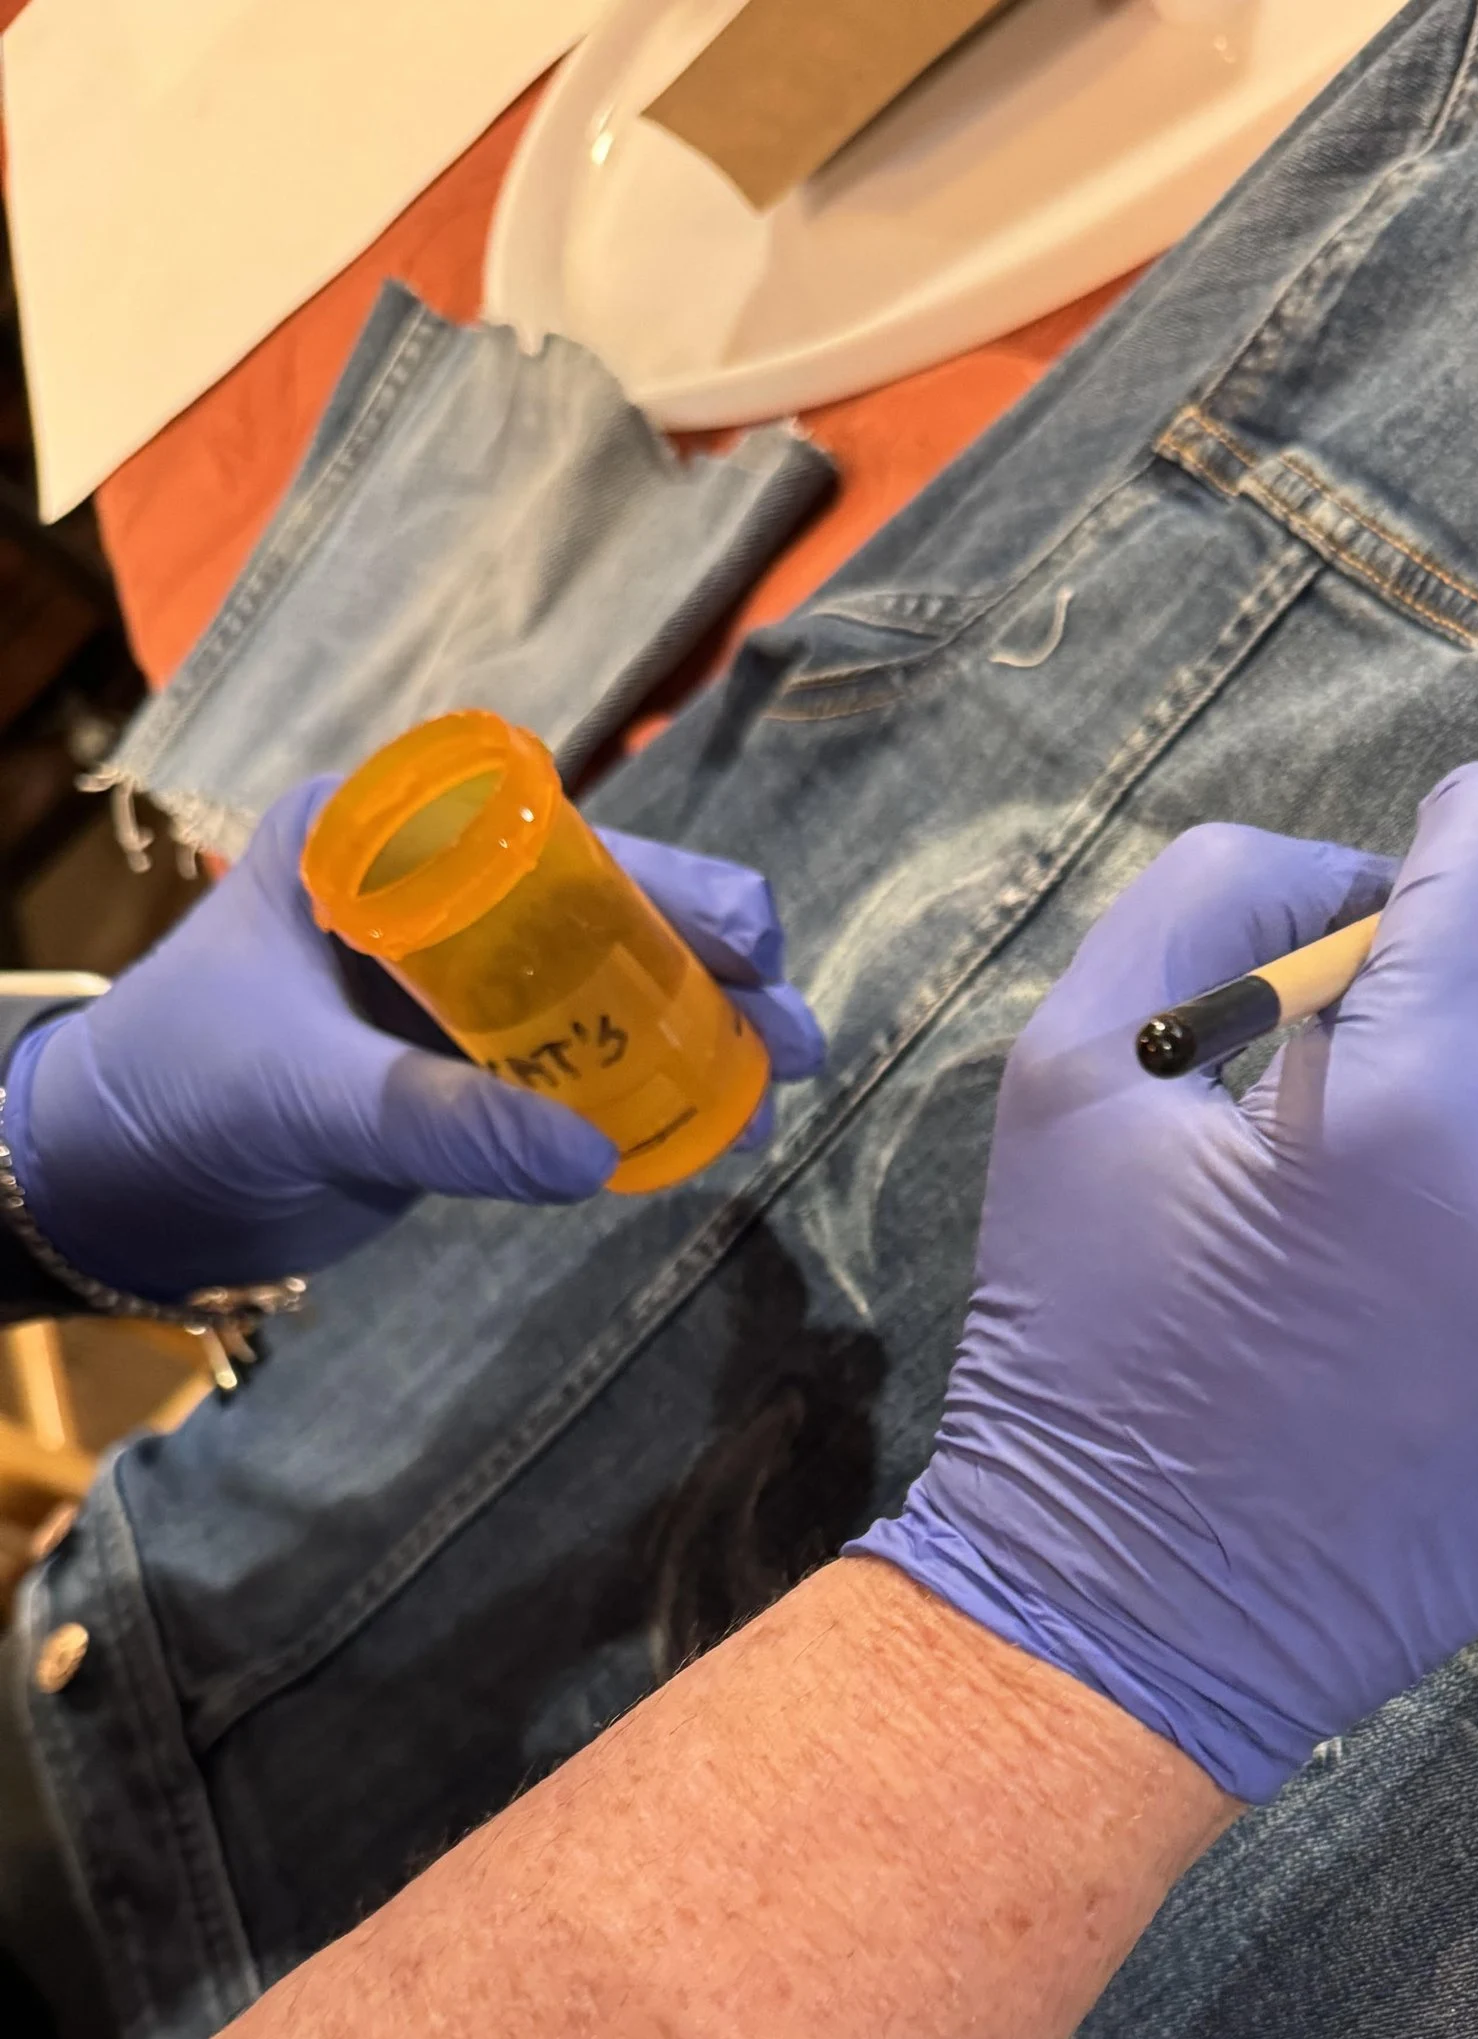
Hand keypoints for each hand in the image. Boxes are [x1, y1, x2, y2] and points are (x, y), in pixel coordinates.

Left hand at [0, 777, 824, 1304]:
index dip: (658, 878)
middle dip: (705, 962)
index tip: (741, 935)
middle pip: (598, 912)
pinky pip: (572, 1076)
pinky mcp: (460, 1076)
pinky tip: (709, 1130)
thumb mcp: (302, 1093)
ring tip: (779, 1081)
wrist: (115, 1190)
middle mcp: (428, 903)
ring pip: (600, 995)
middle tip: (789, 1021)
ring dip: (692, 1036)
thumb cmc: (176, 1091)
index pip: (544, 836)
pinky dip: (641, 1101)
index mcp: (374, 845)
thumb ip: (438, 1122)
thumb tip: (593, 1159)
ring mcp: (451, 992)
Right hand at [854, 759, 1477, 1800]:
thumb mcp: (1079, 1060)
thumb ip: (1231, 893)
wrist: (1136, 1620)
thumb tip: (1373, 874)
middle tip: (1391, 1061)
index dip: (1445, 849)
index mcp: (1441, 1070)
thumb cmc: (1087, 1332)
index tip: (1385, 921)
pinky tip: (1448, 1293)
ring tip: (1420, 1181)